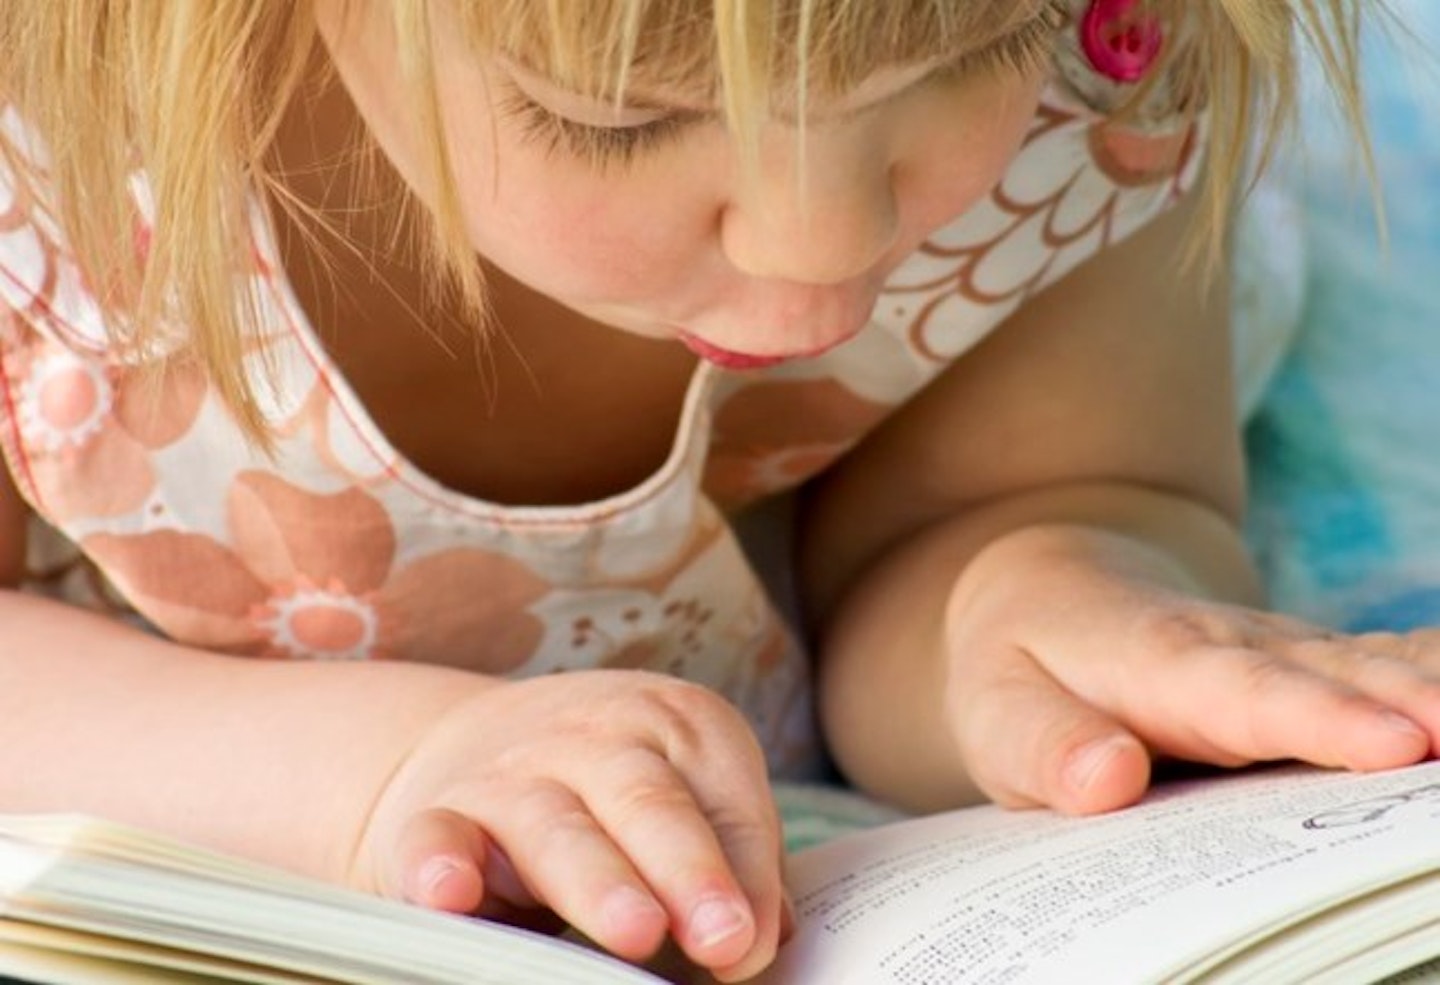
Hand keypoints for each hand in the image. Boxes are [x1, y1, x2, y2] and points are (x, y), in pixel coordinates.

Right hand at [349, 670, 786, 981]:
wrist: (476, 743)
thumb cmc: (609, 795)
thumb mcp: (681, 806)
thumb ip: (728, 860)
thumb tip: (761, 940)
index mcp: (677, 724)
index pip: (727, 802)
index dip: (746, 874)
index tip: (755, 938)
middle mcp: (596, 736)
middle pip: (648, 802)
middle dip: (689, 870)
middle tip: (724, 937)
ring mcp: (512, 772)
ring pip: (556, 828)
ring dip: (598, 883)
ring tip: (636, 933)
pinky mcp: (438, 814)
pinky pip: (436, 839)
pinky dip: (438, 864)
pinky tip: (451, 894)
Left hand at [942, 526, 1439, 814]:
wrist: (1045, 592)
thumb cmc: (1019, 664)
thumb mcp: (998, 710)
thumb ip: (1047, 745)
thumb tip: (1107, 780)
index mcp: (1160, 662)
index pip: (1245, 694)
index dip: (1319, 719)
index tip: (1395, 744)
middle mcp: (1238, 649)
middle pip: (1336, 679)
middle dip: (1416, 708)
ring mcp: (1283, 655)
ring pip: (1375, 668)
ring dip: (1437, 689)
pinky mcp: (1308, 671)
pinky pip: (1385, 670)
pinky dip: (1433, 675)